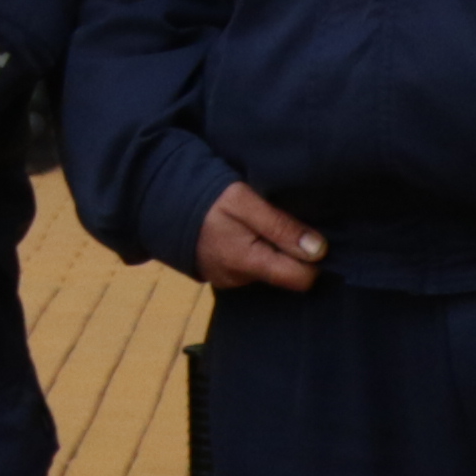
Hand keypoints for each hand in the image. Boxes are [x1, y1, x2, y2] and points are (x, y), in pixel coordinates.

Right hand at [195, 182, 326, 294]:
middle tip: (280, 224)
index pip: (302, 279)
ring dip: (270, 252)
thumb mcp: (243, 201)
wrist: (155, 198)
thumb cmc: (203, 196)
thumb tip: (320, 250)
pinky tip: (241, 235)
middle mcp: (238, 279)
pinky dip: (252, 254)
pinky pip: (249, 270)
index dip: (314, 260)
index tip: (310, 236)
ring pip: (267, 272)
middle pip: (285, 276)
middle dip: (290, 254)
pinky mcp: (218, 275)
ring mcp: (226, 280)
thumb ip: (280, 225)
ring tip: (257, 227)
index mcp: (248, 262)